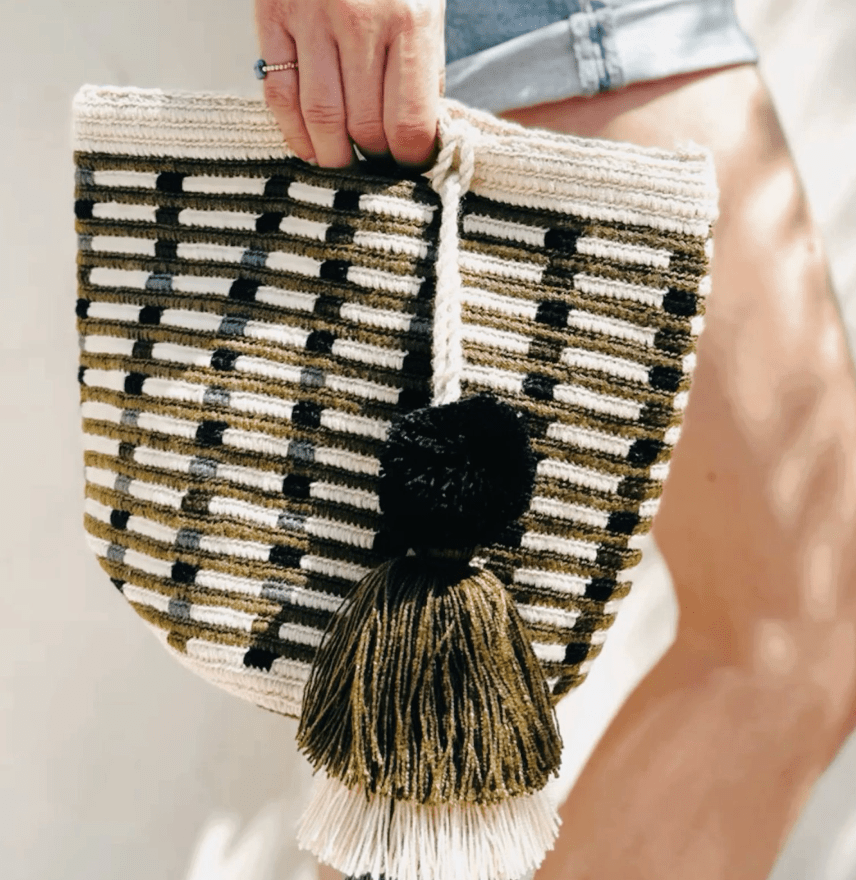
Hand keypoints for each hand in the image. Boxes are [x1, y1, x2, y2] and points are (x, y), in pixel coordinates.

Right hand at [255, 0, 444, 168]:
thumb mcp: (426, 9)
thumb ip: (422, 70)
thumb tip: (416, 137)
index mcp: (411, 21)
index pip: (410, 123)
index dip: (410, 160)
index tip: (409, 166)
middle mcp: (361, 21)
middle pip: (365, 128)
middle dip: (373, 160)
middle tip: (376, 164)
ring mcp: (313, 19)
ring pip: (321, 120)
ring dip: (333, 157)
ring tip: (344, 163)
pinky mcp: (275, 18)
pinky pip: (280, 96)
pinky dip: (294, 133)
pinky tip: (309, 148)